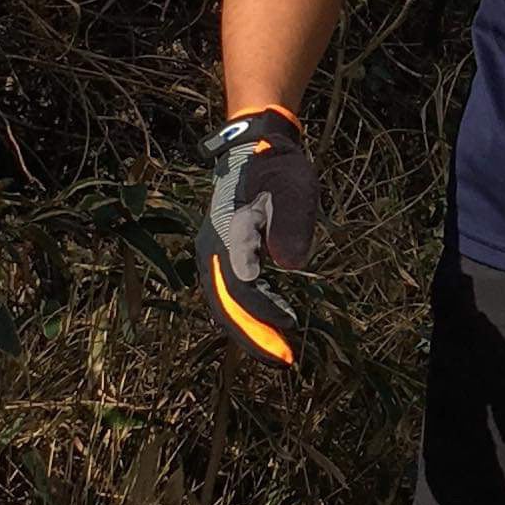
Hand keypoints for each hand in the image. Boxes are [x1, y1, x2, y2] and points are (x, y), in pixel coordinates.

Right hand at [200, 108, 317, 366]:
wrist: (255, 144)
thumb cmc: (277, 165)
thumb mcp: (292, 187)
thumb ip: (290, 224)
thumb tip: (289, 265)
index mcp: (227, 236)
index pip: (241, 291)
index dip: (264, 317)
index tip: (290, 331)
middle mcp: (212, 249)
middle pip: (226, 306)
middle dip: (253, 337)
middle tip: (283, 360)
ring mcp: (214, 252)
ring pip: (224, 303)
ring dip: (247, 330)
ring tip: (275, 350)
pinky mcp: (221, 253)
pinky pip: (228, 293)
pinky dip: (245, 314)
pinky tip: (267, 323)